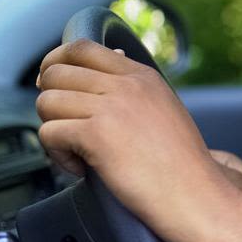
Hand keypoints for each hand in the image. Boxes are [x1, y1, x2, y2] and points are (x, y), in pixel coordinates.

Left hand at [35, 39, 231, 241]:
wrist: (195, 194)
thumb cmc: (181, 163)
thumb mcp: (162, 108)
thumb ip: (133, 87)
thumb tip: (108, 64)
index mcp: (141, 76)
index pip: (81, 47)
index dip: (56, 64)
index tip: (54, 85)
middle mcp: (126, 85)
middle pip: (56, 72)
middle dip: (50, 101)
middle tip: (64, 126)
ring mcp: (111, 107)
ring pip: (46, 102)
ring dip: (53, 129)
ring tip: (76, 151)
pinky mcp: (96, 135)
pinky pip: (49, 133)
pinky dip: (57, 155)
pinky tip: (81, 167)